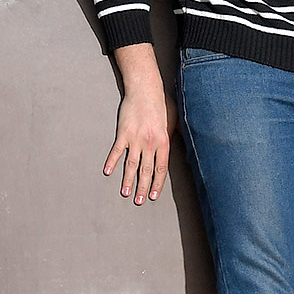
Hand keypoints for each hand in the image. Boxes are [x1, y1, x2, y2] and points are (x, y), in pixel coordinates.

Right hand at [104, 84, 176, 204]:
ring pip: (131, 165)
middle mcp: (150, 144)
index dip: (157, 184)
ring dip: (128, 181)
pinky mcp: (123, 133)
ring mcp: (136, 139)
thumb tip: (185, 142)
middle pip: (146, 171)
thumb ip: (176, 134)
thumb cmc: (161, 104)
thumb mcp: (174, 121)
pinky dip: (111, 162)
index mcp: (163, 143)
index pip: (161, 169)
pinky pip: (117, 151)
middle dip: (142, 188)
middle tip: (139, 201)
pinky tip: (107, 172)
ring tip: (125, 193)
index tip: (153, 196)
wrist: (145, 91)